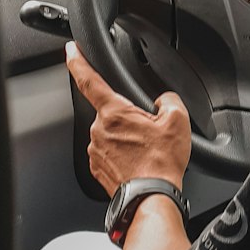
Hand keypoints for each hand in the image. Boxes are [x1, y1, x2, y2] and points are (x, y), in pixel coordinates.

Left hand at [65, 42, 190, 196]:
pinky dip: (123, 155)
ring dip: (126, 138)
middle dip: (128, 118)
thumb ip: (169, 99)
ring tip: (146, 152)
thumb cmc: (161, 164)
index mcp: (114, 112)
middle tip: (149, 132)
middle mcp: (98, 131)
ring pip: (110, 134)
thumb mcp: (178, 120)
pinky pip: (109, 153)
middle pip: (110, 112)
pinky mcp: (97, 169)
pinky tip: (139, 163)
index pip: (89, 80)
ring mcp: (95, 151)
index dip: (78, 61)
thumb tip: (164, 100)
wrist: (151, 199)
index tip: (71, 50)